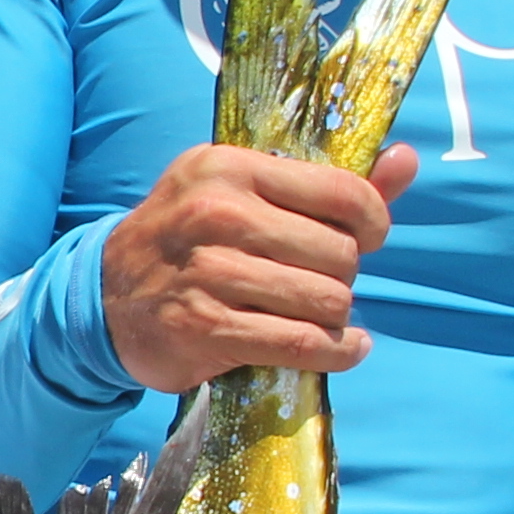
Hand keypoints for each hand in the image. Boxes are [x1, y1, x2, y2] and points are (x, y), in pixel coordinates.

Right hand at [100, 142, 419, 391]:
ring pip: (328, 302)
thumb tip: (408, 160)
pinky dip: (336, 353)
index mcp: (231, 168)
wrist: (106, 296)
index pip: (341, 192)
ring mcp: (210, 273)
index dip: (374, 220)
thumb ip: (329, 183)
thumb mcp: (243, 192)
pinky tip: (341, 349)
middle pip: (341, 255)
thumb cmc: (189, 239)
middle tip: (322, 281)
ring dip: (337, 317)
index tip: (368, 236)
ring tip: (321, 315)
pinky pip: (303, 344)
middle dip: (344, 275)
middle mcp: (218, 214)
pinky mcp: (207, 329)